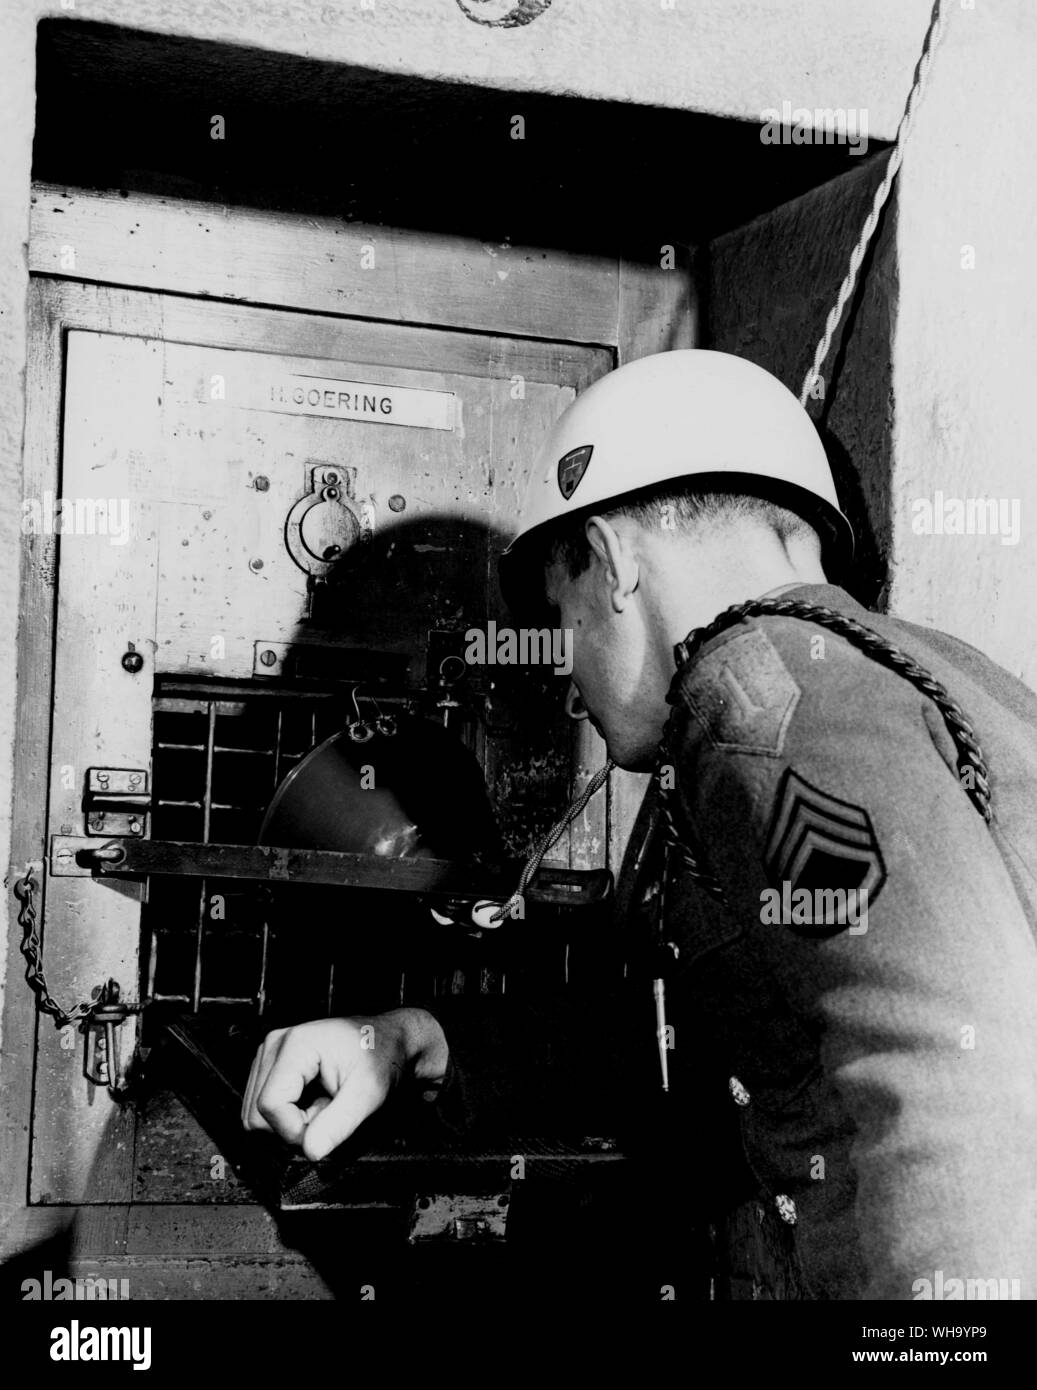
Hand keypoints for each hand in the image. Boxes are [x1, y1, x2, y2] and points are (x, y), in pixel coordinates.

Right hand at [241, 1007, 448, 1160]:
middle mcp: (275, 1043)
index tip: (327, 1123)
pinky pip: (265, 1106)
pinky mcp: (272, 1063)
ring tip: (324, 1103)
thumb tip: (310, 1151)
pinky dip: (289, 1113)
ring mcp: (270, 1052)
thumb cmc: (381, 1059)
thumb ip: (339, 1124)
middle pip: (257, 1112)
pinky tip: (315, 1098)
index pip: (269, 1106)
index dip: (295, 1129)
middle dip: (293, 1125)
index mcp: (295, 1044)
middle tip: (328, 1110)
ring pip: (257, 1113)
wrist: (388, 1041)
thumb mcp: (368, 1094)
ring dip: (292, 1120)